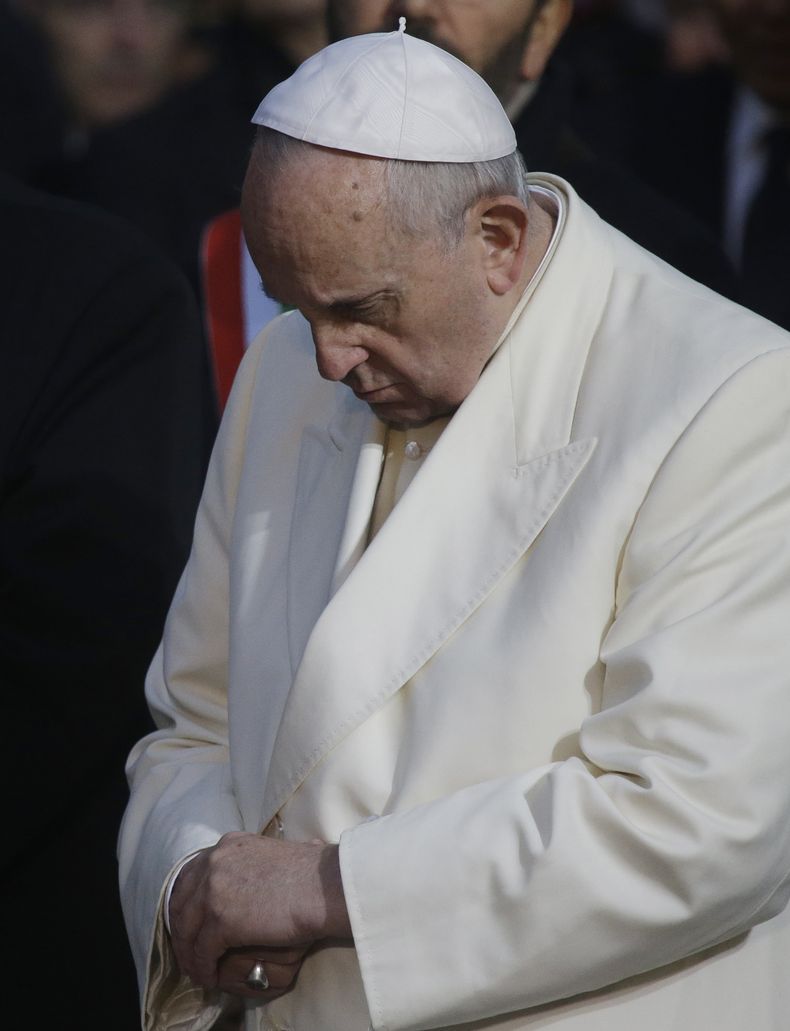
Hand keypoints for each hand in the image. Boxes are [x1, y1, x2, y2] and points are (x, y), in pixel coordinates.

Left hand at [169, 832, 350, 989]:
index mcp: (227, 845)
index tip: (190, 922)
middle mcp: (215, 861)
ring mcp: (214, 889)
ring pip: (187, 930)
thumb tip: (245, 881)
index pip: (191, 876)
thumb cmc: (310, 874)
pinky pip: (202, 952)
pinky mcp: (220, 919)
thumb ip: (247, 864)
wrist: (323, 886)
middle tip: (189, 951)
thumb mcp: (268, 855)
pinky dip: (203, 968)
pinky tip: (210, 977)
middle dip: (183, 930)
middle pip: (182, 903)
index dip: (186, 903)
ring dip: (190, 955)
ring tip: (199, 970)